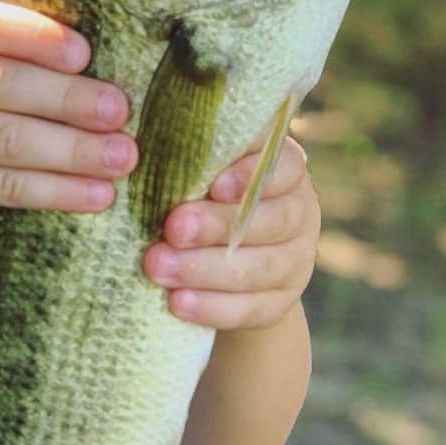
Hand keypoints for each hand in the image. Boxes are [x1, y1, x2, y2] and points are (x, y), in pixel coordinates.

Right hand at [0, 0, 135, 231]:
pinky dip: (56, 191)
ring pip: (8, 142)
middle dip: (69, 100)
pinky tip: (94, 194)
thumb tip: (92, 57)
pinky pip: (5, 187)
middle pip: (2, 86)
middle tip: (119, 110)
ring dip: (74, 151)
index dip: (39, 38)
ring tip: (122, 156)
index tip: (85, 54)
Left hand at [143, 137, 319, 329]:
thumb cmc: (202, 196)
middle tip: (170, 228)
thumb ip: (195, 156)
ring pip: (257, 269)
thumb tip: (146, 135)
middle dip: (215, 225)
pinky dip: (212, 307)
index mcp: (285, 170)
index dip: (251, 176)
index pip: (284, 167)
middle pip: (268, 221)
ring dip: (204, 269)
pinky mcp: (280, 303)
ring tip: (157, 267)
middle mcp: (299, 214)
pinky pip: (251, 309)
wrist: (224, 262)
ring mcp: (295, 262)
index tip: (214, 185)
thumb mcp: (201, 169)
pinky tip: (177, 302)